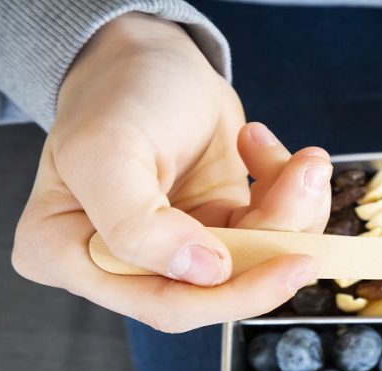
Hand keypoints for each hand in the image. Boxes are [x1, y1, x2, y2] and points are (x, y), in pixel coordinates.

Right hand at [12, 14, 331, 332]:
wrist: (150, 55)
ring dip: (295, 210)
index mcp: (70, 256)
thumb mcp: (108, 151)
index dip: (231, 294)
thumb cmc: (116, 95)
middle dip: (277, 241)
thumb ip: (138, 226)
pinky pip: (271, 231)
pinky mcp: (221, 228)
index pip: (160, 303)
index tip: (285, 259)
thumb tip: (205, 273)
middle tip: (311, 192)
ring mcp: (180, 249)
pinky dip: (291, 193)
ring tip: (305, 161)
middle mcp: (124, 264)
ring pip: (258, 260)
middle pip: (219, 289)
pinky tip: (271, 149)